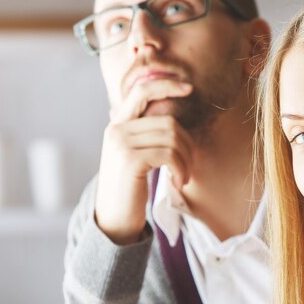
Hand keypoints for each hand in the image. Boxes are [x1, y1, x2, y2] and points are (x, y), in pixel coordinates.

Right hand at [94, 79, 193, 244]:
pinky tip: (179, 182)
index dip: (166, 85)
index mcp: (118, 125)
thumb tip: (175, 123)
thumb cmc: (130, 188)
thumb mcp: (136, 155)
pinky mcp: (130, 160)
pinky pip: (169, 154)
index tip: (189, 88)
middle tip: (190, 166)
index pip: (142, 91)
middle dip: (188, 144)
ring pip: (172, 138)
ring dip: (186, 161)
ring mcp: (121, 143)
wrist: (114, 219)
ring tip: (184, 177)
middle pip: (168, 122)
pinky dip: (181, 169)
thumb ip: (147, 135)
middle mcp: (116, 130)